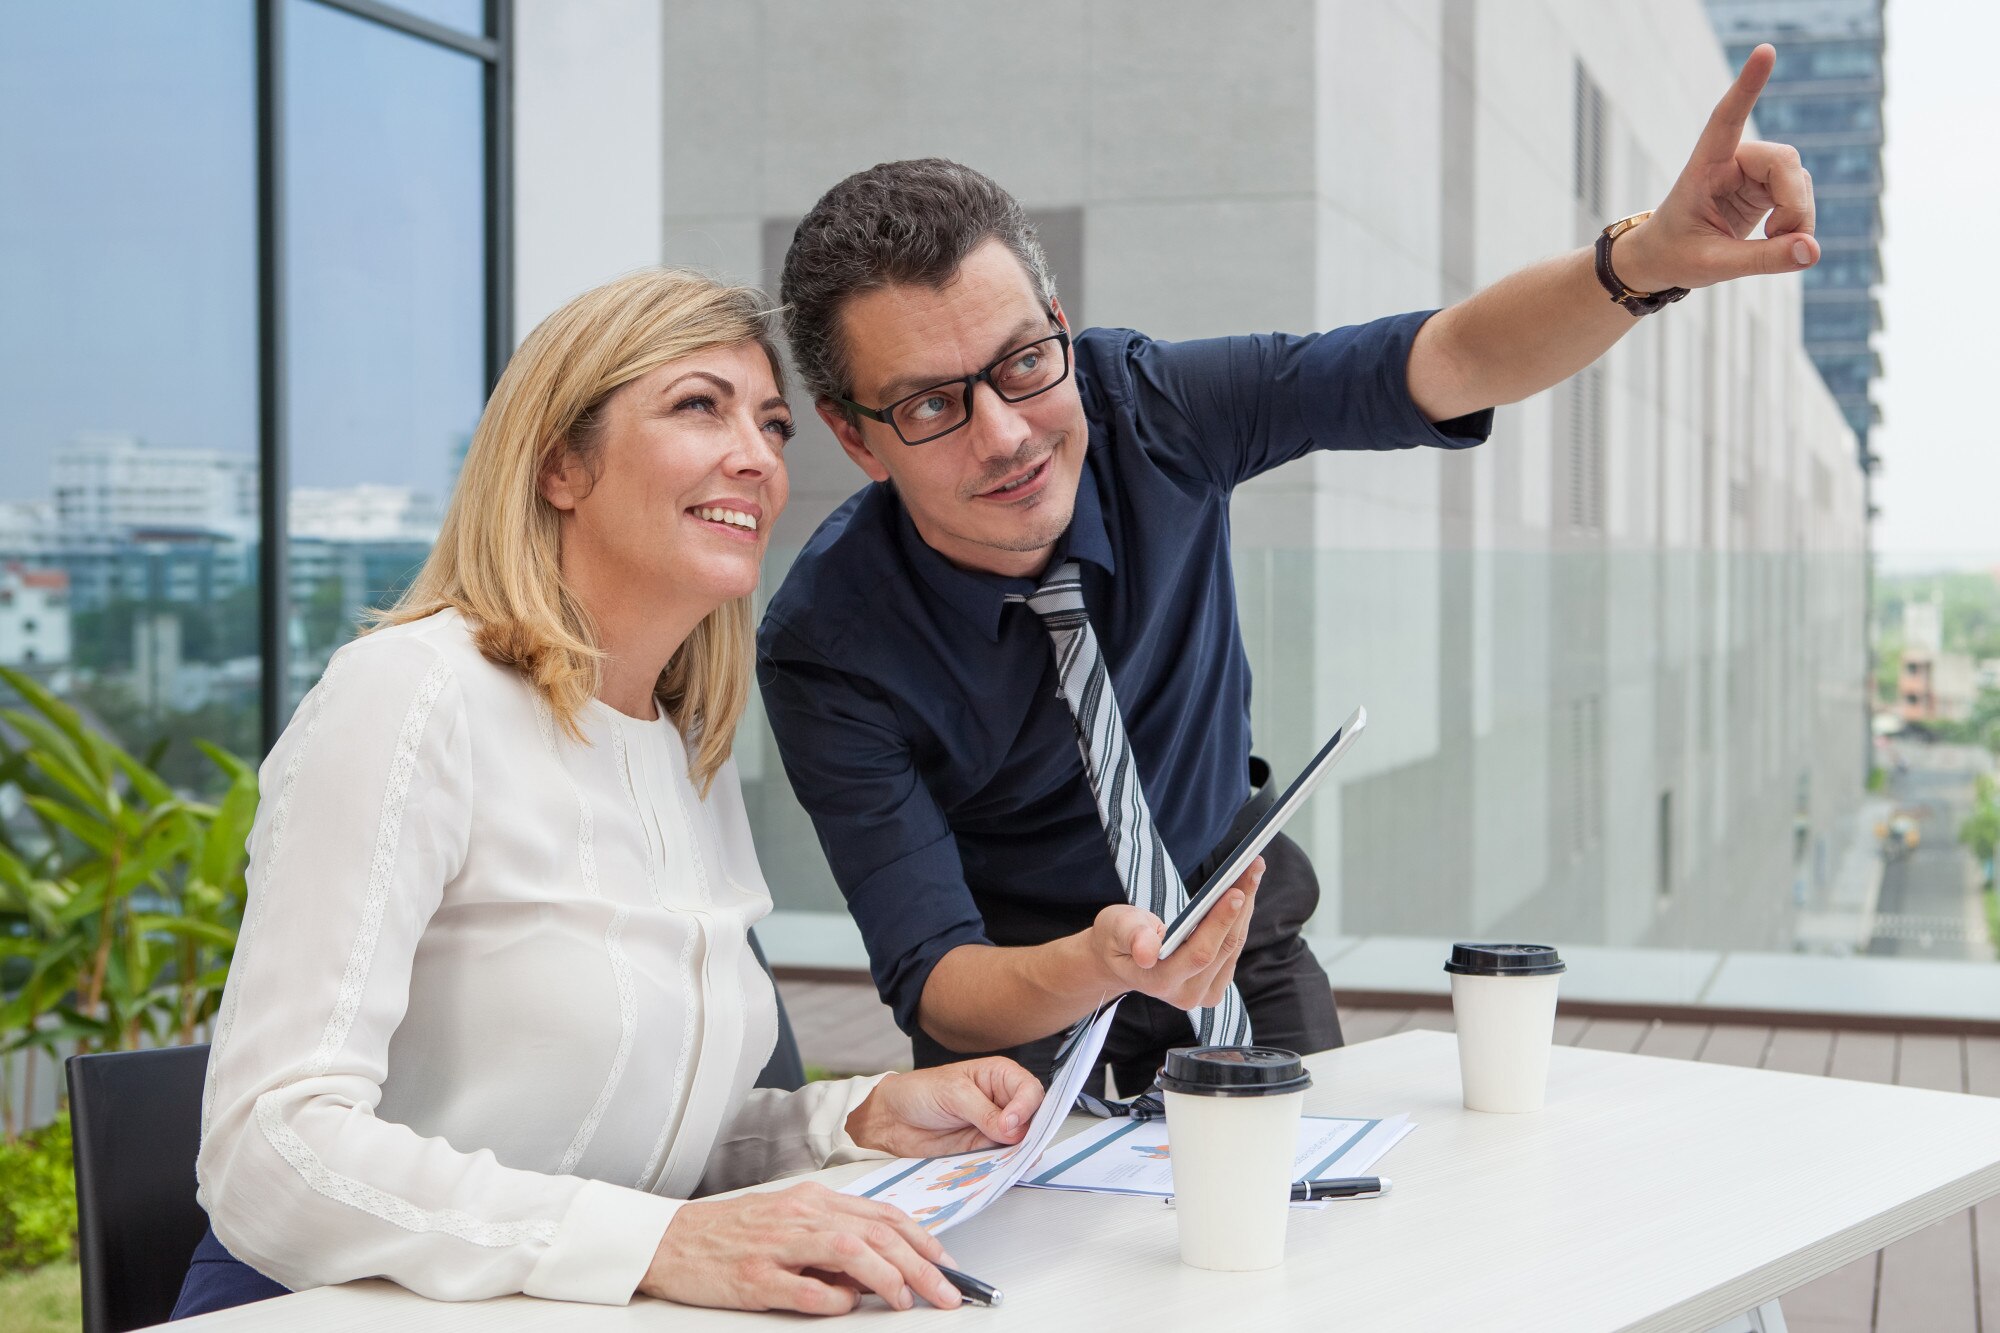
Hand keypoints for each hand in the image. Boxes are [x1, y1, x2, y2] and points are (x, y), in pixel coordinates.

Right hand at [640, 1181, 962, 1313]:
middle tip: (947, 1291)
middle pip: (876, 1233)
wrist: (670, 1240)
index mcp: (813, 1200)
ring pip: (849, 1251)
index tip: (949, 1264)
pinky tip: (845, 1305)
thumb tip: (882, 1268)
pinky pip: (804, 1288)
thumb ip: (835, 1238)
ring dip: (887, 1276)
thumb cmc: (732, 1233)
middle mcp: (801, 1215)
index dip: (923, 1240)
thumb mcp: (790, 1223)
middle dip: (921, 1264)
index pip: (883, 1215)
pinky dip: (832, 1298)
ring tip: (907, 1300)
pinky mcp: (754, 1277)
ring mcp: (777, 1245)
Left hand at [844, 1057, 1043, 1156]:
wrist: (891, 1118)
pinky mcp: (982, 1149)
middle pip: (1032, 1118)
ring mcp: (993, 1127)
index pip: (1029, 1090)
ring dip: (1020, 1153)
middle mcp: (1001, 1101)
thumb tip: (1013, 1129)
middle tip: (1019, 1146)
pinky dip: (1004, 1166)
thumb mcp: (952, 1093)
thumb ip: (984, 1111)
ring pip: (1021, 1142)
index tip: (1011, 1124)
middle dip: (1030, 1133)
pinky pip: (1002, 1159)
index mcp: (999, 1076)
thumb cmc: (919, 1092)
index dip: (1026, 1107)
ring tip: (1012, 1161)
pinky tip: (1000, 1169)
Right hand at [1086, 856, 1261, 1009]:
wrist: (1121, 960)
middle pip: (1223, 947)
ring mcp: (1204, 993)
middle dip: (1240, 905)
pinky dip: (1240, 917)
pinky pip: (1233, 948)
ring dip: (1245, 907)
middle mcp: (1186, 994)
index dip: (1219, 923)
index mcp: (1159, 981)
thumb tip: (1147, 953)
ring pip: (1233, 946)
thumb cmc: (1117, 938)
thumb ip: (1132, 937)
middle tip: (1252, 867)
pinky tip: (1243, 891)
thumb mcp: (1115, 928)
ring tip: (1251, 872)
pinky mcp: (1216, 984)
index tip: (1235, 893)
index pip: (1198, 953)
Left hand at [1613, 43, 1818, 293]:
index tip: (1765, 51)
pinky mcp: (1766, 187)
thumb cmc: (1675, 255)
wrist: (1662, 259)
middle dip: (1794, 204)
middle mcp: (1731, 159)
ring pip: (1799, 178)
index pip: (1726, 119)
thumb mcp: (1712, 266)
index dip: (1747, 87)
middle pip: (1785, 160)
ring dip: (1798, 216)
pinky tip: (1780, 242)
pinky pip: (1800, 194)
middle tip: (1783, 242)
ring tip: (1774, 247)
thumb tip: (1813, 251)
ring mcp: (1751, 171)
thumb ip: (1762, 259)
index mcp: (1703, 167)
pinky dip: (1799, 222)